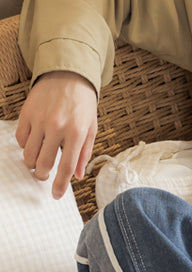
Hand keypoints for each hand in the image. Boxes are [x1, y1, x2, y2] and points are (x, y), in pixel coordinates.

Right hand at [15, 71, 97, 198]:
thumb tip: (78, 176)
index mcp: (77, 132)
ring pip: (28, 154)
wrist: (69, 76)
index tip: (56, 195)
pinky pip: (20, 139)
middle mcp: (57, 127)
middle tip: (44, 175)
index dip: (60, 185)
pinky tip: (33, 143)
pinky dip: (25, 146)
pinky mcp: (27, 114)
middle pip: (44, 163)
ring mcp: (40, 120)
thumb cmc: (83, 104)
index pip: (66, 166)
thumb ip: (85, 153)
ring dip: (32, 163)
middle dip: (43, 175)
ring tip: (38, 161)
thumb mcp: (91, 127)